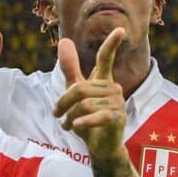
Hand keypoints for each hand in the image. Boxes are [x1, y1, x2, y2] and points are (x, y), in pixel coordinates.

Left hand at [53, 27, 127, 161]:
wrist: (100, 147)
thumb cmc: (88, 117)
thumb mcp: (75, 92)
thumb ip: (70, 68)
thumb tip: (64, 40)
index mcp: (103, 80)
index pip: (105, 58)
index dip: (111, 44)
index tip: (120, 29)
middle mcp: (113, 88)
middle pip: (80, 88)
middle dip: (63, 102)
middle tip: (56, 114)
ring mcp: (118, 103)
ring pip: (84, 104)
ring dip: (71, 117)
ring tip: (69, 125)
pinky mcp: (118, 118)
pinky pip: (97, 115)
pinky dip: (83, 122)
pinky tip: (75, 127)